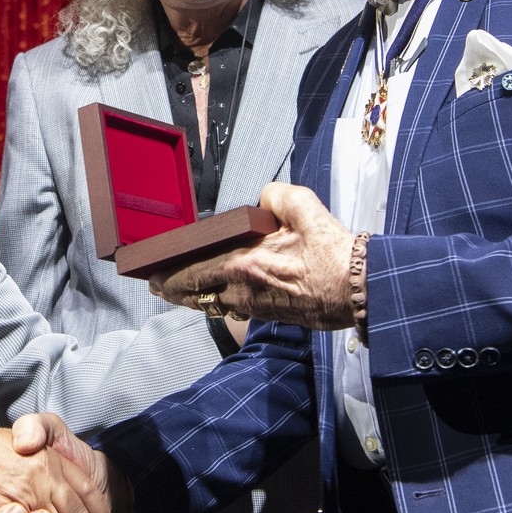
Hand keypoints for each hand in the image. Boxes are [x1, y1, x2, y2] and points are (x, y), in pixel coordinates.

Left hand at [149, 182, 356, 329]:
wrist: (358, 289)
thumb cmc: (332, 251)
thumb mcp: (303, 206)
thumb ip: (274, 196)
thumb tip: (261, 202)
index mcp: (245, 264)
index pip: (193, 273)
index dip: (168, 277)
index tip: (153, 277)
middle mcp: (243, 290)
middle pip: (197, 296)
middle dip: (174, 292)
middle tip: (158, 287)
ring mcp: (257, 308)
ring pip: (214, 306)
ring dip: (195, 300)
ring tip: (181, 293)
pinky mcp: (272, 316)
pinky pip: (235, 310)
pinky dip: (220, 303)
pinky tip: (220, 297)